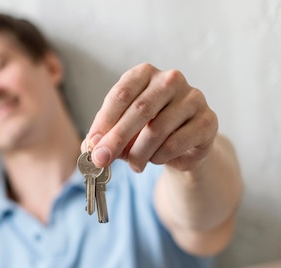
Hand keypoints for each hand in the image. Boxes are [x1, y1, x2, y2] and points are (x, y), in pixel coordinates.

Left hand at [82, 63, 217, 172]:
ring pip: (156, 130)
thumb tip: (91, 147)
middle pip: (139, 110)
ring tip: (134, 163)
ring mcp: (193, 98)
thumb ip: (104, 136)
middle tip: (102, 160)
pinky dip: (159, 157)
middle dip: (116, 139)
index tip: (92, 144)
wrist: (183, 144)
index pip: (120, 94)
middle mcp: (170, 80)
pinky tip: (156, 159)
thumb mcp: (120, 129)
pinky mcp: (207, 121)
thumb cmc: (144, 130)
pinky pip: (175, 144)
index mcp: (144, 74)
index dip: (104, 122)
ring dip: (138, 153)